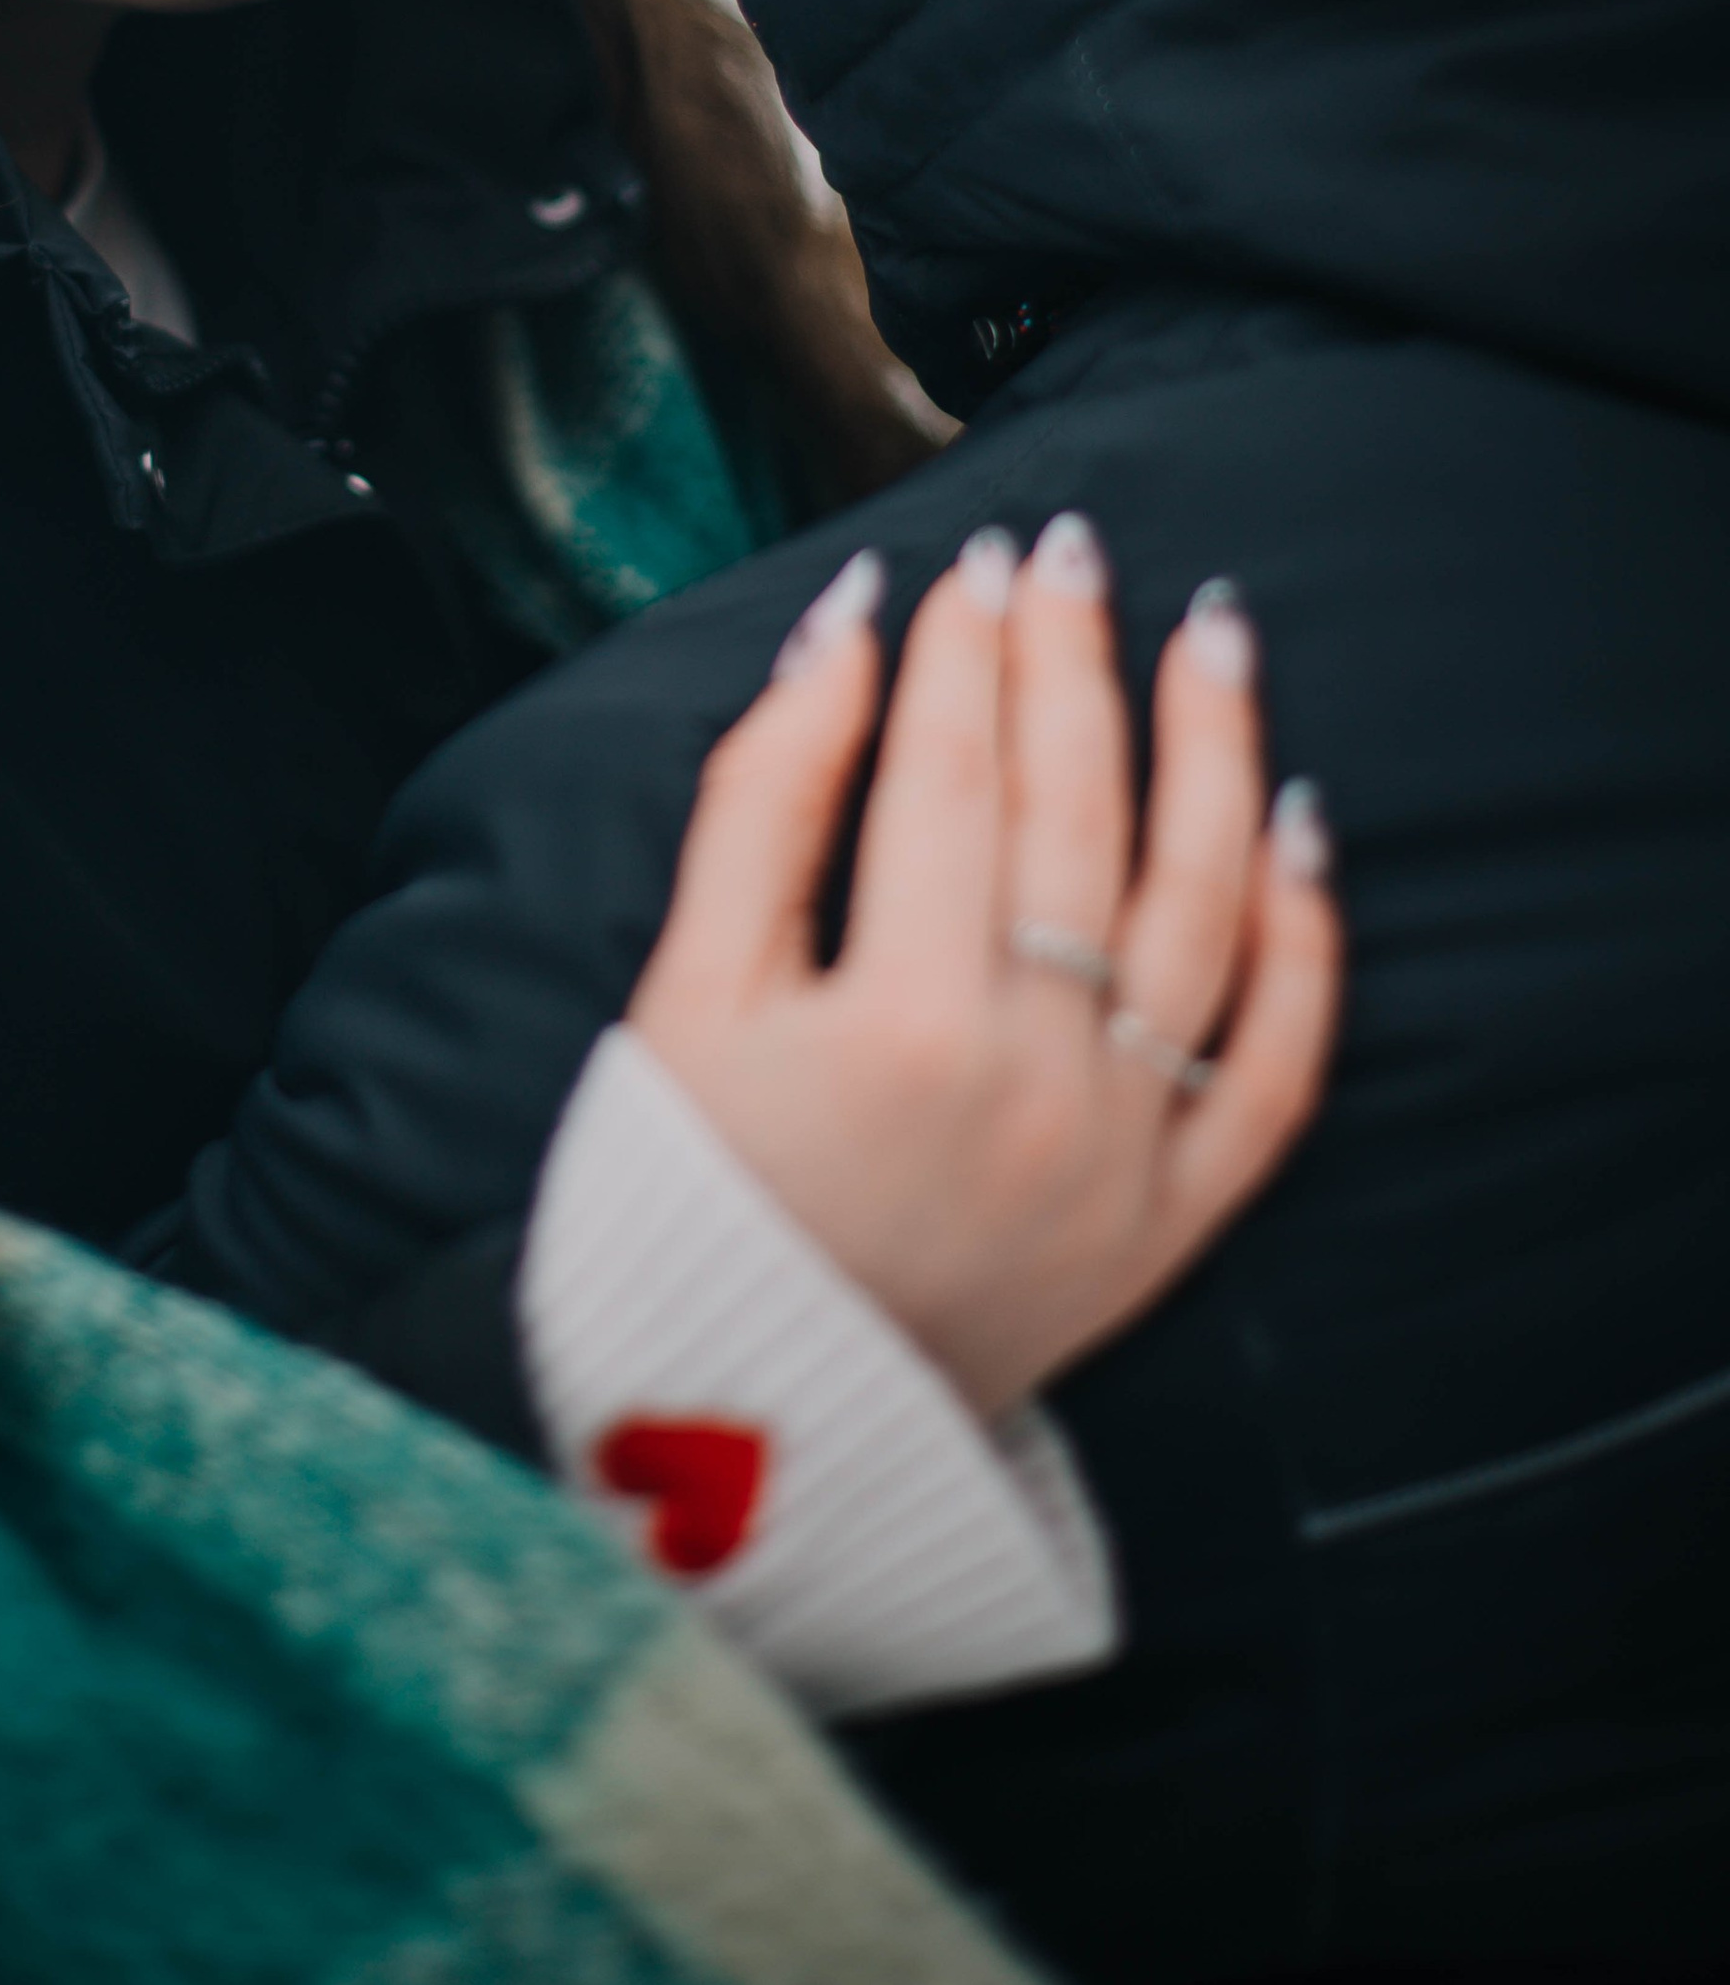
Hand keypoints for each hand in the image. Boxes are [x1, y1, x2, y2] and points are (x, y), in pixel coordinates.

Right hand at [626, 519, 1340, 1422]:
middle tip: (1071, 550)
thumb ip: (762, 802)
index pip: (953, 775)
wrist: (739, 1434)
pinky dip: (1302, 946)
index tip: (970, 559)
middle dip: (1072, 660)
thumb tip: (848, 633)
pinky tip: (1299, 826)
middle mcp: (1033, 1078)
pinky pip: (1274, 1067)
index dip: (965, 652)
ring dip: (1214, 752)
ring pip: (1203, 910)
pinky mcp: (1171, 1222)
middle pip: (1075, 814)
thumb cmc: (683, 1200)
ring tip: (1211, 634)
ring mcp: (1121, 1154)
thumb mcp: (682, 994)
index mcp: (898, 1019)